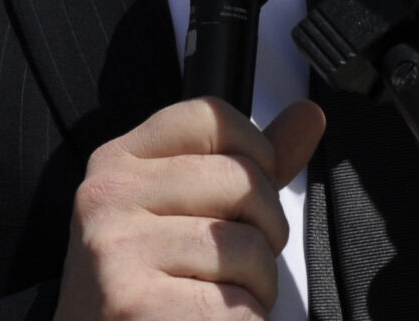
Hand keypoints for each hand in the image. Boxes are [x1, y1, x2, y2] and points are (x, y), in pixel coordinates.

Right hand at [53, 96, 326, 319]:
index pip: (211, 116)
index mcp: (118, 162)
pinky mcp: (136, 304)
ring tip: (220, 302)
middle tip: (238, 266)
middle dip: (265, 232)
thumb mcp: (181, 213)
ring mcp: (118, 251)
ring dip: (256, 289)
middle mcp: (109, 197)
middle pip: (241, 179)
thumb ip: (244, 164)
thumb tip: (309, 115)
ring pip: (246, 247)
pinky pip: (234, 305)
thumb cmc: (148, 287)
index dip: (255, 152)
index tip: (249, 195)